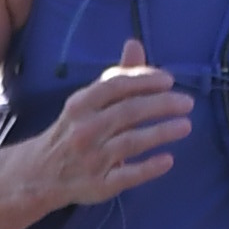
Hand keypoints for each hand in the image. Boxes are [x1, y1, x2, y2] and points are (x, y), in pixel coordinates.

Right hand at [28, 57, 190, 215]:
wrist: (40, 174)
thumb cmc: (72, 130)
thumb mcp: (86, 102)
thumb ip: (115, 77)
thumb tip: (135, 43)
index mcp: (80, 105)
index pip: (115, 86)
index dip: (144, 80)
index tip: (169, 80)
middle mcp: (84, 130)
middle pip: (128, 112)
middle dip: (161, 104)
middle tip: (187, 103)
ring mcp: (92, 159)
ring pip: (131, 142)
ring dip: (161, 132)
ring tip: (186, 126)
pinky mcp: (100, 184)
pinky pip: (127, 175)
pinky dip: (148, 168)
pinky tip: (168, 160)